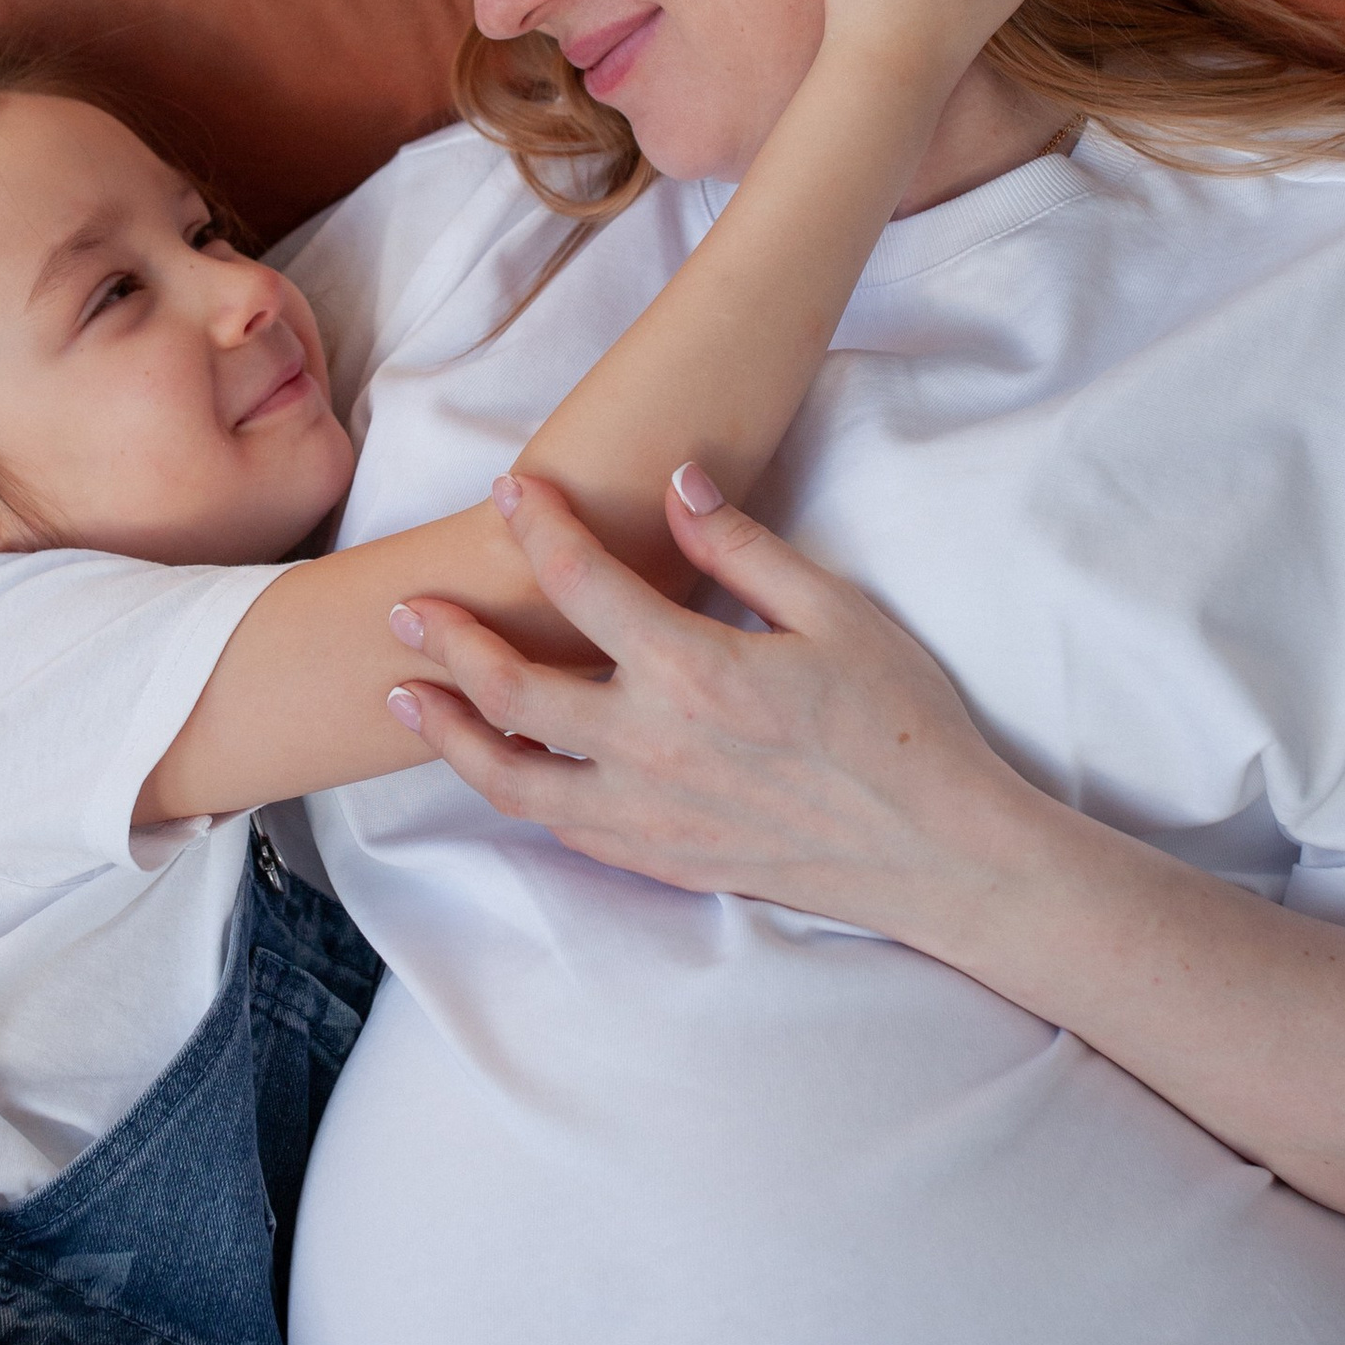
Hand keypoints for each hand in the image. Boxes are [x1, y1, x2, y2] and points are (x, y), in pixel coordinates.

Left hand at [382, 467, 1025, 928]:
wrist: (936, 853)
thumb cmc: (901, 724)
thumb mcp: (836, 613)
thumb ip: (744, 548)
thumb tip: (678, 484)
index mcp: (694, 668)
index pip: (581, 582)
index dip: (538, 526)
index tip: (511, 490)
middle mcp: (650, 745)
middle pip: (511, 687)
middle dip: (449, 638)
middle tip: (409, 609)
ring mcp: (646, 813)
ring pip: (510, 776)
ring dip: (447, 732)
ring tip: (408, 696)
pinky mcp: (658, 859)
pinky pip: (560, 825)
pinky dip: (515, 792)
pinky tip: (497, 767)